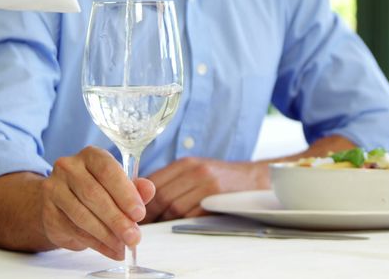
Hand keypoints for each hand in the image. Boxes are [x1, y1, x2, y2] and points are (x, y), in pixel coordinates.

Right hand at [41, 146, 155, 259]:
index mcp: (90, 156)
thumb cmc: (95, 191)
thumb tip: (148, 189)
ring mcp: (54, 189)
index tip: (139, 214)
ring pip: (82, 215)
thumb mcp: (117, 186)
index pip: (107, 170)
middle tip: (133, 237)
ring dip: (106, 235)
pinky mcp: (48, 213)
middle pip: (93, 194)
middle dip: (117, 219)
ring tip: (123, 246)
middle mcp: (69, 168)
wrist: (59, 203)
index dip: (125, 193)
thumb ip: (134, 188)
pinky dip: (96, 244)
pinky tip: (111, 250)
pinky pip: (74, 231)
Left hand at [142, 157, 266, 222]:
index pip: (154, 181)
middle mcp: (195, 170)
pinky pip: (191, 214)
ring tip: (158, 226)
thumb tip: (143, 197)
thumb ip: (173, 180)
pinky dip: (181, 222)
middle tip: (141, 224)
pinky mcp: (216, 198)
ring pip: (174, 207)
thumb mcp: (196, 170)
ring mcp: (206, 184)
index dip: (140, 198)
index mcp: (186, 163)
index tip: (133, 210)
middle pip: (162, 195)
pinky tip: (178, 224)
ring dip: (164, 220)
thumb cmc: (222, 177)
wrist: (255, 179)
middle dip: (150, 212)